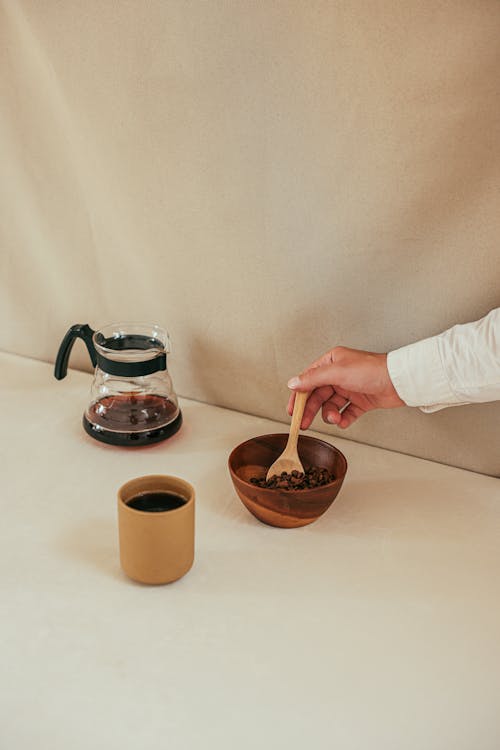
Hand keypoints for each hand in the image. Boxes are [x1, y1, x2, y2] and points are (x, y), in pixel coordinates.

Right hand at [287, 346, 404, 428]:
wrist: (399, 381)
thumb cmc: (372, 370)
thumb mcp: (337, 372)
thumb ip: (313, 378)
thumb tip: (293, 382)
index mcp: (331, 362)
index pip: (308, 380)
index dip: (298, 396)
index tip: (292, 411)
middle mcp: (339, 374)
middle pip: (318, 395)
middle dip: (311, 410)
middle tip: (304, 423)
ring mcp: (350, 388)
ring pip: (331, 406)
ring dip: (330, 414)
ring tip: (335, 419)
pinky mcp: (361, 401)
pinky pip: (346, 412)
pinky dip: (344, 419)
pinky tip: (343, 421)